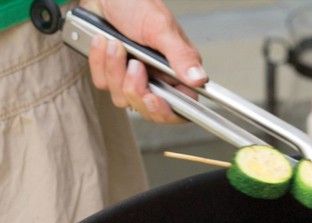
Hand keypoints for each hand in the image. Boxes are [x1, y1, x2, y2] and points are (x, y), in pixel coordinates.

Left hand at [82, 0, 205, 122]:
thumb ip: (181, 56)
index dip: (166, 111)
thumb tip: (199, 78)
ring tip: (116, 44)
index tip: (153, 98)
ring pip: (122, 98)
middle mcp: (158, 79)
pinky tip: (104, 43)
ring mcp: (135, 78)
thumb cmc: (137, 3)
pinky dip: (99, 62)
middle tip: (135, 65)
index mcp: (178, 71)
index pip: (181, 107)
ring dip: (115, 70)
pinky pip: (103, 84)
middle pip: (148, 109)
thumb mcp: (161, 28)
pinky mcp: (113, 74)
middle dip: (135, 88)